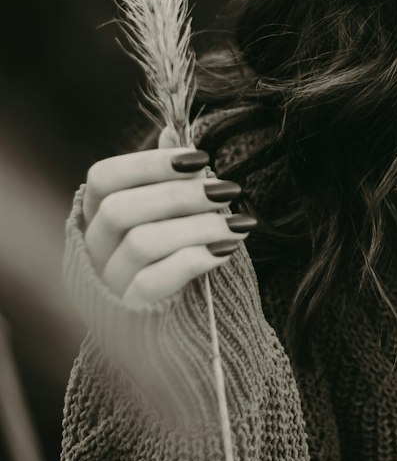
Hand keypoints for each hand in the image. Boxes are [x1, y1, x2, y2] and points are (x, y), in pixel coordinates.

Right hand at [82, 127, 254, 304]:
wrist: (178, 330)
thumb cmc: (173, 258)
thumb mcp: (169, 215)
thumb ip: (166, 177)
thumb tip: (171, 131)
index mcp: (97, 217)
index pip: (103, 178)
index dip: (150, 163)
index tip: (200, 158)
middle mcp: (93, 251)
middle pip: (121, 208)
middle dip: (182, 194)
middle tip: (228, 191)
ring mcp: (107, 286)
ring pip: (141, 243)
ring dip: (199, 226)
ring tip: (239, 224)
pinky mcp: (129, 318)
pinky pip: (153, 283)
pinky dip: (194, 259)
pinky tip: (226, 250)